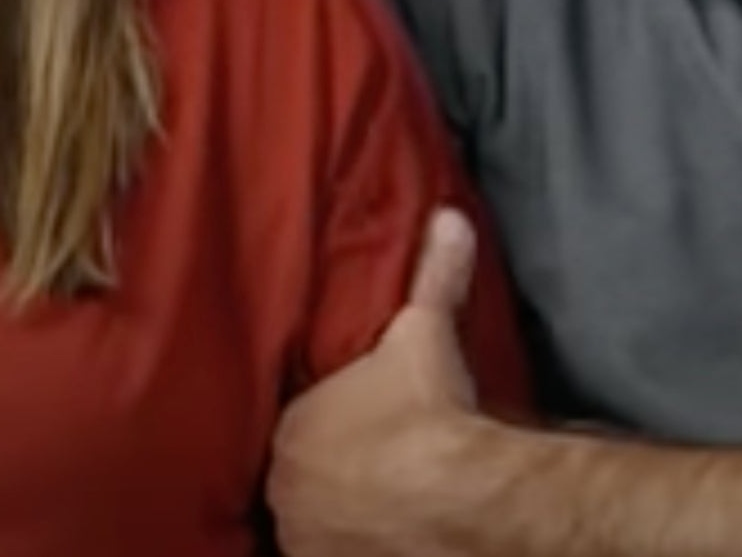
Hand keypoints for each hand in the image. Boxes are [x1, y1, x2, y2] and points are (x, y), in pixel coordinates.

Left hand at [269, 207, 483, 556]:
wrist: (457, 497)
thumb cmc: (427, 411)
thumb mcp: (426, 331)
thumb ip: (433, 274)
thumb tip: (449, 218)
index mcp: (292, 428)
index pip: (299, 423)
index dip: (328, 424)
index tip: (359, 424)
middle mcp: (285, 490)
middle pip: (300, 477)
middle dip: (327, 472)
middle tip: (373, 463)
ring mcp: (307, 542)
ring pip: (313, 524)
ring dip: (335, 515)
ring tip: (378, 504)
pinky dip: (352, 547)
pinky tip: (383, 536)